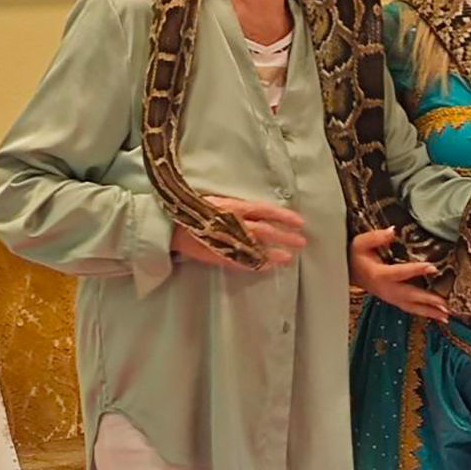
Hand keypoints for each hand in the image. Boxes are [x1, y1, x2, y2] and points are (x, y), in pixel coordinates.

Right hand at [171, 196, 307, 269]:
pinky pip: (241, 261)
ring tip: (289, 257)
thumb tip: (260, 214)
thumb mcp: (218, 202)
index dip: (283, 216)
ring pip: (256, 247)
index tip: (300, 221)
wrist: (169, 225)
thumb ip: (238, 208)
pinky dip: (255, 264)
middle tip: (301, 241)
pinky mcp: (219, 255)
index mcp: (233, 206)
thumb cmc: (194, 208)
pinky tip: (267, 267)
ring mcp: (226, 240)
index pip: (265, 210)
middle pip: (265, 230)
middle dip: (285, 236)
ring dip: (274, 253)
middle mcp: (233, 222)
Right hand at [350, 228, 449, 321]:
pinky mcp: (393, 300)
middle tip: (445, 304)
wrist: (348, 271)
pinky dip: (425, 313)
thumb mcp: (361, 242)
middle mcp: (386, 289)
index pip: (400, 272)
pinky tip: (438, 316)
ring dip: (430, 312)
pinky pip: (410, 308)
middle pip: (410, 296)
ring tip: (447, 316)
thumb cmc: (355, 256)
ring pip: (411, 307)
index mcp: (379, 274)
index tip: (433, 267)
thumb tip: (393, 231)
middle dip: (428, 300)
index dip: (416, 270)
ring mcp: (390, 297)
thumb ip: (376, 237)